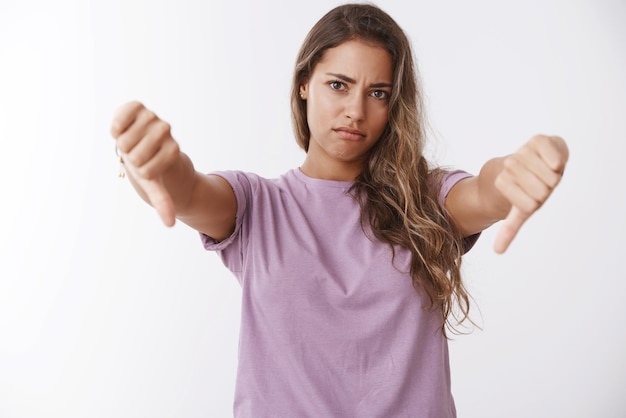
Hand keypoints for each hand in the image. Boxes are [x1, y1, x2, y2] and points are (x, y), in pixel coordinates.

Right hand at [111, 101, 178, 226]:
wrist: (143, 144)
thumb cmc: (148, 167)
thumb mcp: (154, 186)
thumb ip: (163, 201)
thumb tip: (170, 224)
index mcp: (172, 151)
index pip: (148, 171)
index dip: (143, 173)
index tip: (148, 169)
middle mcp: (164, 132)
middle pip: (134, 156)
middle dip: (130, 161)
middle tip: (136, 156)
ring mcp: (151, 118)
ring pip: (125, 142)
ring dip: (123, 147)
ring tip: (130, 144)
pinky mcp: (136, 107)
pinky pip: (122, 116)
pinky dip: (117, 125)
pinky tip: (118, 130)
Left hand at [493, 135, 568, 252]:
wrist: (526, 162)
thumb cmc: (526, 191)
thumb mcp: (519, 210)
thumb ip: (509, 229)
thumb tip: (497, 251)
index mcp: (503, 182)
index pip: (527, 205)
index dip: (531, 204)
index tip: (526, 198)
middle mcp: (512, 165)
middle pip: (541, 191)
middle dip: (544, 195)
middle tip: (536, 185)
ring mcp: (524, 152)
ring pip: (550, 178)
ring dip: (552, 183)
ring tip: (543, 175)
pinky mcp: (538, 140)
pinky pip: (552, 154)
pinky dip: (555, 161)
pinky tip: (555, 164)